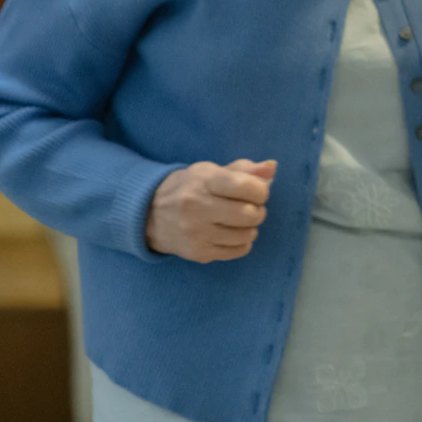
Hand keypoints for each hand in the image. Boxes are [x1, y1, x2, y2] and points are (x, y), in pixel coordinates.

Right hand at [145, 158, 274, 262]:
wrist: (149, 214)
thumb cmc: (190, 188)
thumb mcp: (211, 171)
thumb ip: (244, 169)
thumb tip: (272, 168)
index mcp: (203, 181)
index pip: (245, 187)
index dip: (261, 190)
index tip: (257, 191)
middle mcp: (197, 207)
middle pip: (249, 214)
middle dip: (259, 211)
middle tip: (252, 208)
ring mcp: (195, 233)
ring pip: (245, 235)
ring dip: (251, 228)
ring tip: (242, 221)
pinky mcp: (197, 253)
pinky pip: (236, 251)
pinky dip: (243, 243)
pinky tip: (233, 234)